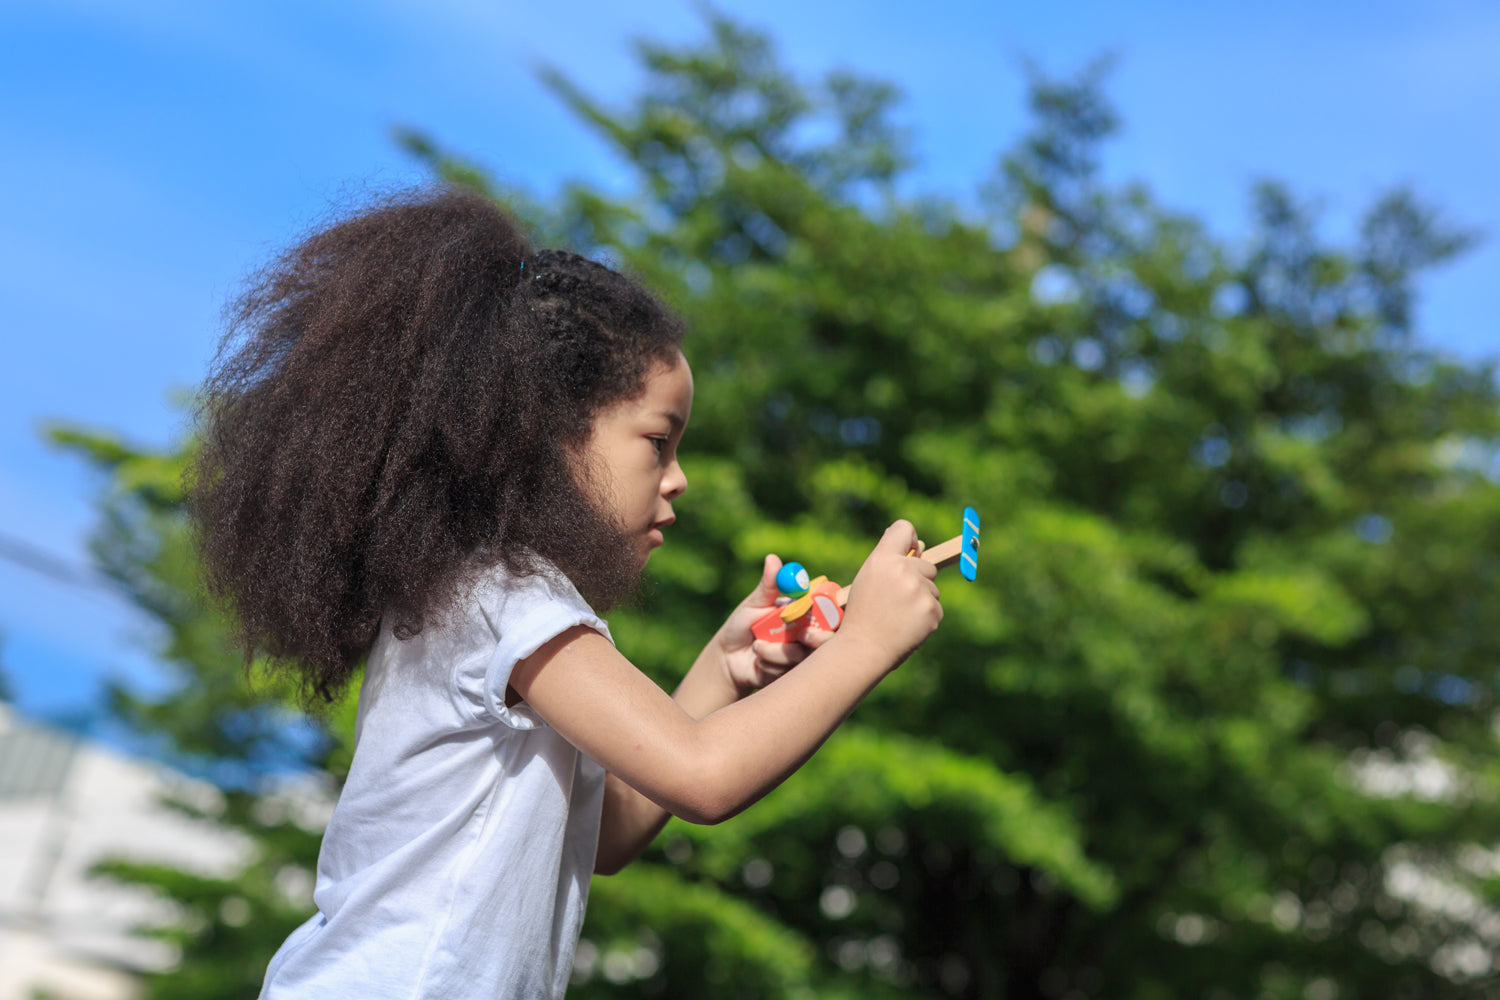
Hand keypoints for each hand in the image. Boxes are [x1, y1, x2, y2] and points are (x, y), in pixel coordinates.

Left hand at [714, 554, 832, 696]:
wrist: (728, 658)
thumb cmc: (742, 625)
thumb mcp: (754, 603)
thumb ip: (768, 586)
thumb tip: (772, 559)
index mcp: (804, 612)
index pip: (829, 609)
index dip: (832, 611)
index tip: (819, 611)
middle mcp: (809, 633)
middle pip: (830, 637)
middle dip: (817, 637)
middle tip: (801, 634)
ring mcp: (803, 656)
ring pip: (804, 655)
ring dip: (776, 651)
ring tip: (756, 646)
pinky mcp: (794, 675)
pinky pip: (790, 670)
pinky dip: (770, 663)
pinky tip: (760, 661)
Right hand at [838, 520, 942, 670]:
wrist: (864, 649)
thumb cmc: (862, 614)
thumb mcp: (867, 579)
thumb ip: (888, 560)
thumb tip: (917, 546)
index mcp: (882, 559)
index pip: (904, 528)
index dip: (910, 539)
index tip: (911, 549)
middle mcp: (903, 571)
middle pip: (926, 565)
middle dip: (917, 579)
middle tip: (895, 599)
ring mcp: (920, 591)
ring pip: (932, 588)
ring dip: (921, 600)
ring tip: (897, 615)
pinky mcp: (932, 611)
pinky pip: (935, 607)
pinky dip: (925, 617)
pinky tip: (906, 626)